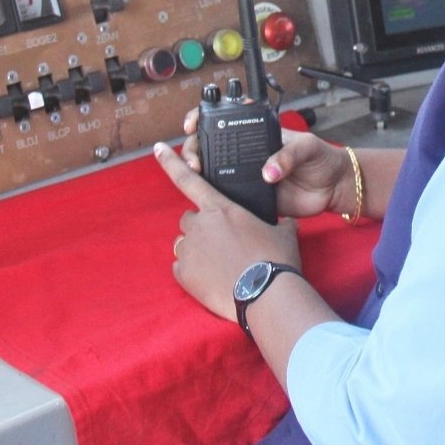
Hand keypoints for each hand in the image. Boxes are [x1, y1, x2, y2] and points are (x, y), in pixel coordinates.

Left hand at [155, 139, 299, 320]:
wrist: (266, 296)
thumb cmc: (276, 260)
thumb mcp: (284, 234)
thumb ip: (279, 223)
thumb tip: (286, 223)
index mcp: (221, 208)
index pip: (189, 180)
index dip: (171, 162)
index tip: (158, 148)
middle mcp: (199, 225)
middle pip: (191, 220)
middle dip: (203, 229)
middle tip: (223, 245)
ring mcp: (189, 250)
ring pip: (186, 244)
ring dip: (199, 251)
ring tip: (221, 265)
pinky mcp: (183, 274)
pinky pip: (182, 269)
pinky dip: (194, 273)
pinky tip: (214, 280)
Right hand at [178, 108, 354, 219]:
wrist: (333, 187)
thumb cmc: (321, 158)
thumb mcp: (307, 147)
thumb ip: (288, 156)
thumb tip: (268, 174)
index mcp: (257, 134)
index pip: (223, 120)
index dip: (201, 120)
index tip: (192, 125)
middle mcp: (247, 153)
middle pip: (210, 147)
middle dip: (194, 150)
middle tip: (195, 160)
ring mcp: (247, 174)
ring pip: (214, 173)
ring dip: (200, 174)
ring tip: (196, 176)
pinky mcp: (253, 196)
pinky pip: (230, 197)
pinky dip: (218, 197)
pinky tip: (209, 196)